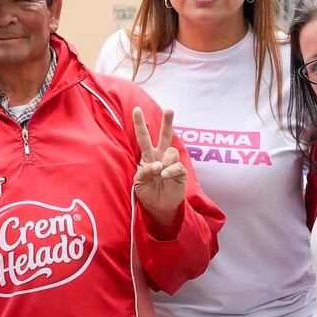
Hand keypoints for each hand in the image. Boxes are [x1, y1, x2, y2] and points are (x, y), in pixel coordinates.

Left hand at [131, 107, 186, 227]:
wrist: (159, 207)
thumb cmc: (147, 192)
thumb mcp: (138, 181)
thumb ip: (144, 170)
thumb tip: (158, 164)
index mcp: (148, 155)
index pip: (143, 137)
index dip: (139, 124)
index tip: (136, 108)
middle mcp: (161, 156)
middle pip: (165, 136)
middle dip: (167, 122)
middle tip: (170, 109)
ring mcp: (171, 163)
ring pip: (171, 151)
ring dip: (164, 162)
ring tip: (160, 175)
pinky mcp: (180, 172)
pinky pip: (176, 166)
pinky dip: (169, 171)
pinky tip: (165, 177)